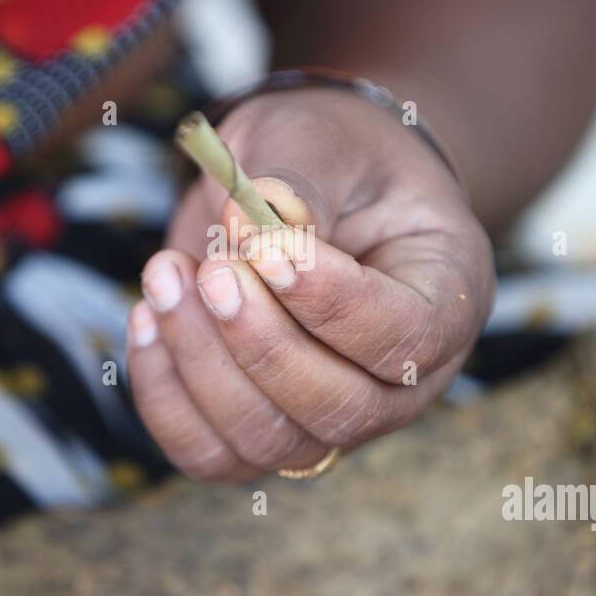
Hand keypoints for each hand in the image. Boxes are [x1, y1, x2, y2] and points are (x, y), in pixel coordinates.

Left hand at [126, 87, 494, 479]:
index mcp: (448, 297)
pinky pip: (211, 453)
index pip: (406, 337)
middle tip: (209, 268)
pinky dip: (164, 396)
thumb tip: (249, 236)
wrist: (302, 179)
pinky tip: (146, 319)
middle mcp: (403, 378)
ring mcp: (334, 417)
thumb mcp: (320, 142)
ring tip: (166, 272)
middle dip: (259, 343)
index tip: (261, 244)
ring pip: (269, 440)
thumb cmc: (328, 154)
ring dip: (201, 363)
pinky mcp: (264, 431)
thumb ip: (295, 186)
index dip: (330, 304)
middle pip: (340, 410)